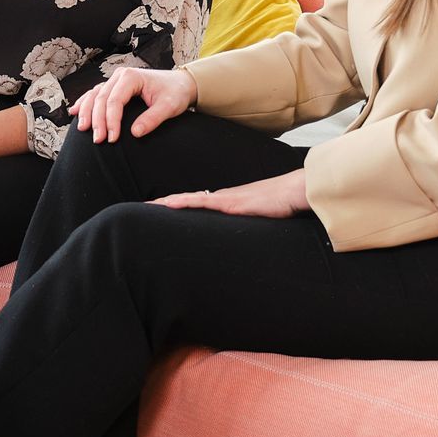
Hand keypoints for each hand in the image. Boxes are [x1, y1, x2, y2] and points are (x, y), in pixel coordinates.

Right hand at [71, 67, 197, 142]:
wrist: (180, 84)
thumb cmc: (175, 93)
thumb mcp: (169, 106)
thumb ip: (153, 119)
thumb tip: (135, 133)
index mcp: (132, 77)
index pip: (114, 100)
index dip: (111, 120)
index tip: (112, 139)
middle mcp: (120, 76)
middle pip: (101, 98)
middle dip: (97, 120)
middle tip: (97, 140)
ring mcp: (115, 80)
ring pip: (94, 96)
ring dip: (86, 112)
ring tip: (82, 129)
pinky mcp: (114, 87)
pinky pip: (94, 94)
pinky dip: (84, 103)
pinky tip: (74, 112)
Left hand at [151, 169, 309, 217]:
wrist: (296, 192)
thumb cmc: (284, 206)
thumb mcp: (262, 221)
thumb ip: (250, 228)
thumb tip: (245, 245)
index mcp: (227, 203)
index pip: (196, 205)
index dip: (177, 208)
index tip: (158, 212)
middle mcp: (222, 199)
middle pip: (186, 202)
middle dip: (163, 207)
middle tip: (141, 210)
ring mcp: (225, 199)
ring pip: (188, 201)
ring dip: (166, 205)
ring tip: (145, 207)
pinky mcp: (230, 203)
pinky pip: (201, 202)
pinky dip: (182, 202)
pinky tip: (167, 204)